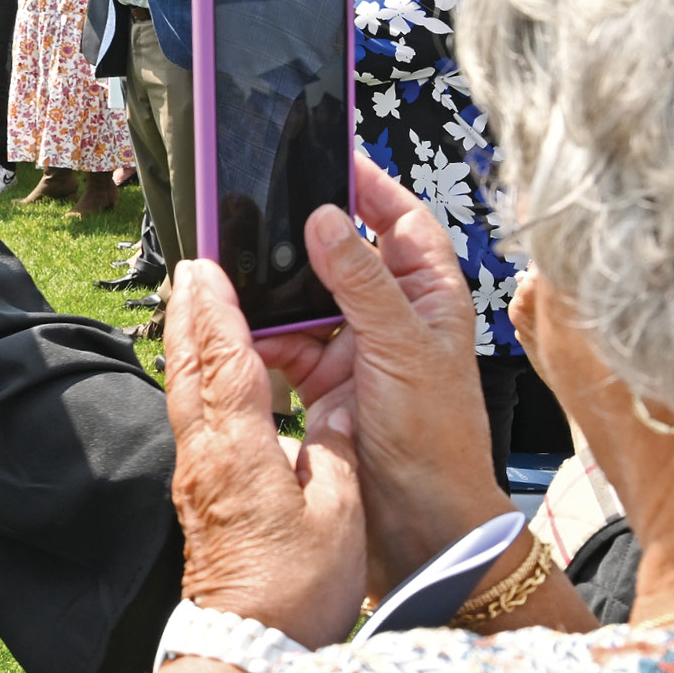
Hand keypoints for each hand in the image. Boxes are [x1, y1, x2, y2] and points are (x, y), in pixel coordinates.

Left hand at [164, 258, 365, 647]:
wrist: (245, 640)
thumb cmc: (292, 588)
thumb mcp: (337, 515)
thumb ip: (336, 451)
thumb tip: (336, 410)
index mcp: (239, 448)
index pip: (224, 358)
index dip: (216, 307)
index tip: (207, 265)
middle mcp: (205, 453)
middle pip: (188, 365)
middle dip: (188, 312)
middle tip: (190, 269)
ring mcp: (195, 473)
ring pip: (184, 390)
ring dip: (188, 343)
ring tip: (195, 309)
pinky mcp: (196, 494)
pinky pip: (192, 418)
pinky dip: (197, 381)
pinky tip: (209, 380)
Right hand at [251, 152, 510, 592]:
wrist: (419, 520)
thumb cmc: (437, 438)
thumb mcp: (403, 347)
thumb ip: (363, 281)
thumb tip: (327, 217)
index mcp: (429, 296)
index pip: (400, 219)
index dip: (368, 185)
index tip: (328, 152)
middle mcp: (390, 315)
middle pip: (340, 254)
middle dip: (301, 236)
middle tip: (260, 205)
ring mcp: (353, 347)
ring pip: (302, 297)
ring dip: (273, 288)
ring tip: (237, 264)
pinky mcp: (320, 380)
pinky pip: (279, 342)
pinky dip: (258, 335)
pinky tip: (236, 326)